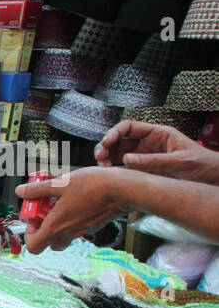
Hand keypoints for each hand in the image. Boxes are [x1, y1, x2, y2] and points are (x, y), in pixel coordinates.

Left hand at [15, 168, 125, 252]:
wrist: (125, 190)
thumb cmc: (94, 186)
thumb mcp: (60, 183)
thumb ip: (38, 189)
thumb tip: (21, 191)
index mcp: (56, 227)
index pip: (33, 246)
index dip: (28, 234)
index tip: (32, 217)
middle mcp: (68, 234)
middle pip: (47, 244)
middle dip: (42, 230)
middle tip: (44, 211)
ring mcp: (82, 232)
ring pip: (62, 236)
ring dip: (57, 224)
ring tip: (59, 202)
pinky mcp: (94, 226)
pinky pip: (77, 228)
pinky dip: (71, 219)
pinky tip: (75, 199)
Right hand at [95, 120, 218, 182]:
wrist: (213, 179)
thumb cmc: (203, 166)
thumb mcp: (180, 161)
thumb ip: (153, 161)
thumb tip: (127, 160)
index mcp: (158, 134)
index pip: (129, 127)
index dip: (114, 133)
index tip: (107, 142)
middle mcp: (148, 144)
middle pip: (119, 140)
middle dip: (106, 146)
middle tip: (100, 157)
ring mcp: (144, 158)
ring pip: (117, 154)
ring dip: (106, 158)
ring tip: (102, 166)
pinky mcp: (143, 172)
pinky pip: (123, 169)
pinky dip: (112, 171)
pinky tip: (108, 175)